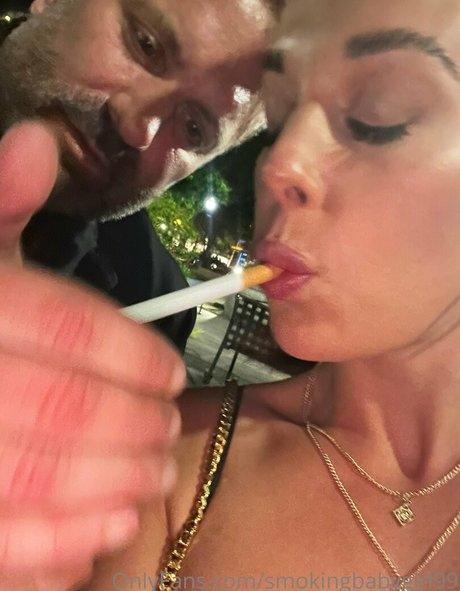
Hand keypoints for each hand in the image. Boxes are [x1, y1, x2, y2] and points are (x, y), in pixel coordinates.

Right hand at [0, 122, 184, 589]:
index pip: (58, 330)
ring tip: (150, 482)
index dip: (127, 355)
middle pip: (53, 413)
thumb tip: (35, 140)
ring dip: (103, 491)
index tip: (171, 373)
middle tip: (166, 434)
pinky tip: (99, 536)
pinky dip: (50, 551)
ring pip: (27, 487)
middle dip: (126, 427)